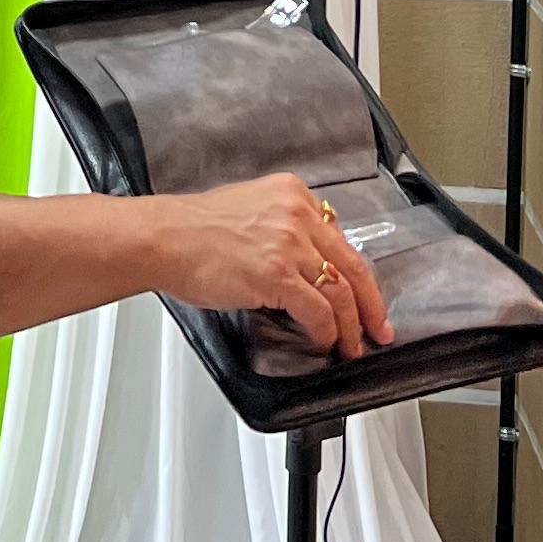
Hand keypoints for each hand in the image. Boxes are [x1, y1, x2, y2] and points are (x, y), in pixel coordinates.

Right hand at [159, 175, 388, 358]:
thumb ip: (280, 226)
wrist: (163, 238)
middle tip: (379, 328)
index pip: (339, 238)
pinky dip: (325, 332)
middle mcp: (298, 214)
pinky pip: (317, 310)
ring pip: (340, 291)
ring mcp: (290, 244)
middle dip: (371, 304)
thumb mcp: (248, 208)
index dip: (354, 273)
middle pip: (353, 265)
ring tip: (351, 346)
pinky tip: (322, 342)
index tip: (361, 293)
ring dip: (351, 326)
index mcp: (292, 194)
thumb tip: (300, 261)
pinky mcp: (277, 274)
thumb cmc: (192, 230)